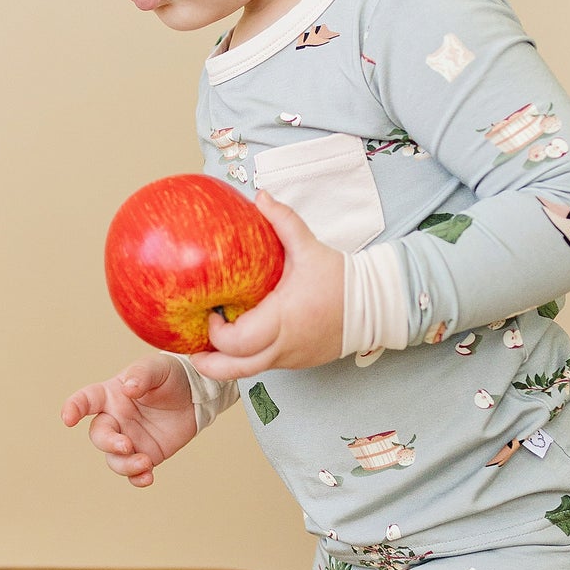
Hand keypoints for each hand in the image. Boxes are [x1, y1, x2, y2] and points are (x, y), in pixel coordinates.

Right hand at [60, 354, 197, 488]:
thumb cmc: (170, 376)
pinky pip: (135, 473)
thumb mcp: (157, 368)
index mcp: (111, 395)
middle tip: (127, 445)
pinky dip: (138, 479)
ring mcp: (129, 440)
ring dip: (125, 465)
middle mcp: (115, 420)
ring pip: (114, 459)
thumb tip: (128, 389)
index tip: (68, 419)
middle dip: (108, 443)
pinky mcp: (146, 455)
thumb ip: (141, 375)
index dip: (73, 408)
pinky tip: (148, 477)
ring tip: (145, 463)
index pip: (86, 401)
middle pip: (99, 436)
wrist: (196, 395)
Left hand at [186, 190, 345, 379]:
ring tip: (211, 346)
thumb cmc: (342, 279)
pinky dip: (249, 358)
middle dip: (208, 363)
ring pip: (248, 372)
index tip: (213, 313)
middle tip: (193, 349)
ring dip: (227, 362)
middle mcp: (284, 346)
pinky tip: (241, 342)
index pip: (236, 342)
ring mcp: (291, 358)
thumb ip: (283, 220)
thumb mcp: (308, 247)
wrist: (376, 305)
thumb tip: (260, 196)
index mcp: (282, 320)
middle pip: (234, 370)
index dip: (215, 333)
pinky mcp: (298, 362)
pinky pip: (266, 365)